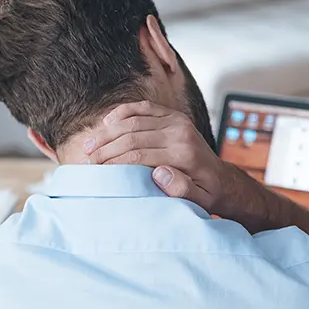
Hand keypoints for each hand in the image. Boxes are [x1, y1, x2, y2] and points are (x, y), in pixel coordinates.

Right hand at [84, 101, 240, 214]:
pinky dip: (122, 113)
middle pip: (132, 135)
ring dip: (108, 131)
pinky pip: (142, 108)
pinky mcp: (173, 115)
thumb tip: (160, 173)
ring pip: (133, 120)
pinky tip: (106, 123)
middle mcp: (180, 132)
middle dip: (106, 147)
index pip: (139, 154)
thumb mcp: (200, 200)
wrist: (222, 179)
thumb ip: (181, 189)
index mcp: (183, 153)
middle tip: (86, 158)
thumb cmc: (207, 193)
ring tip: (89, 144)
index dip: (114, 161)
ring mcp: (176, 120)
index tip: (95, 170)